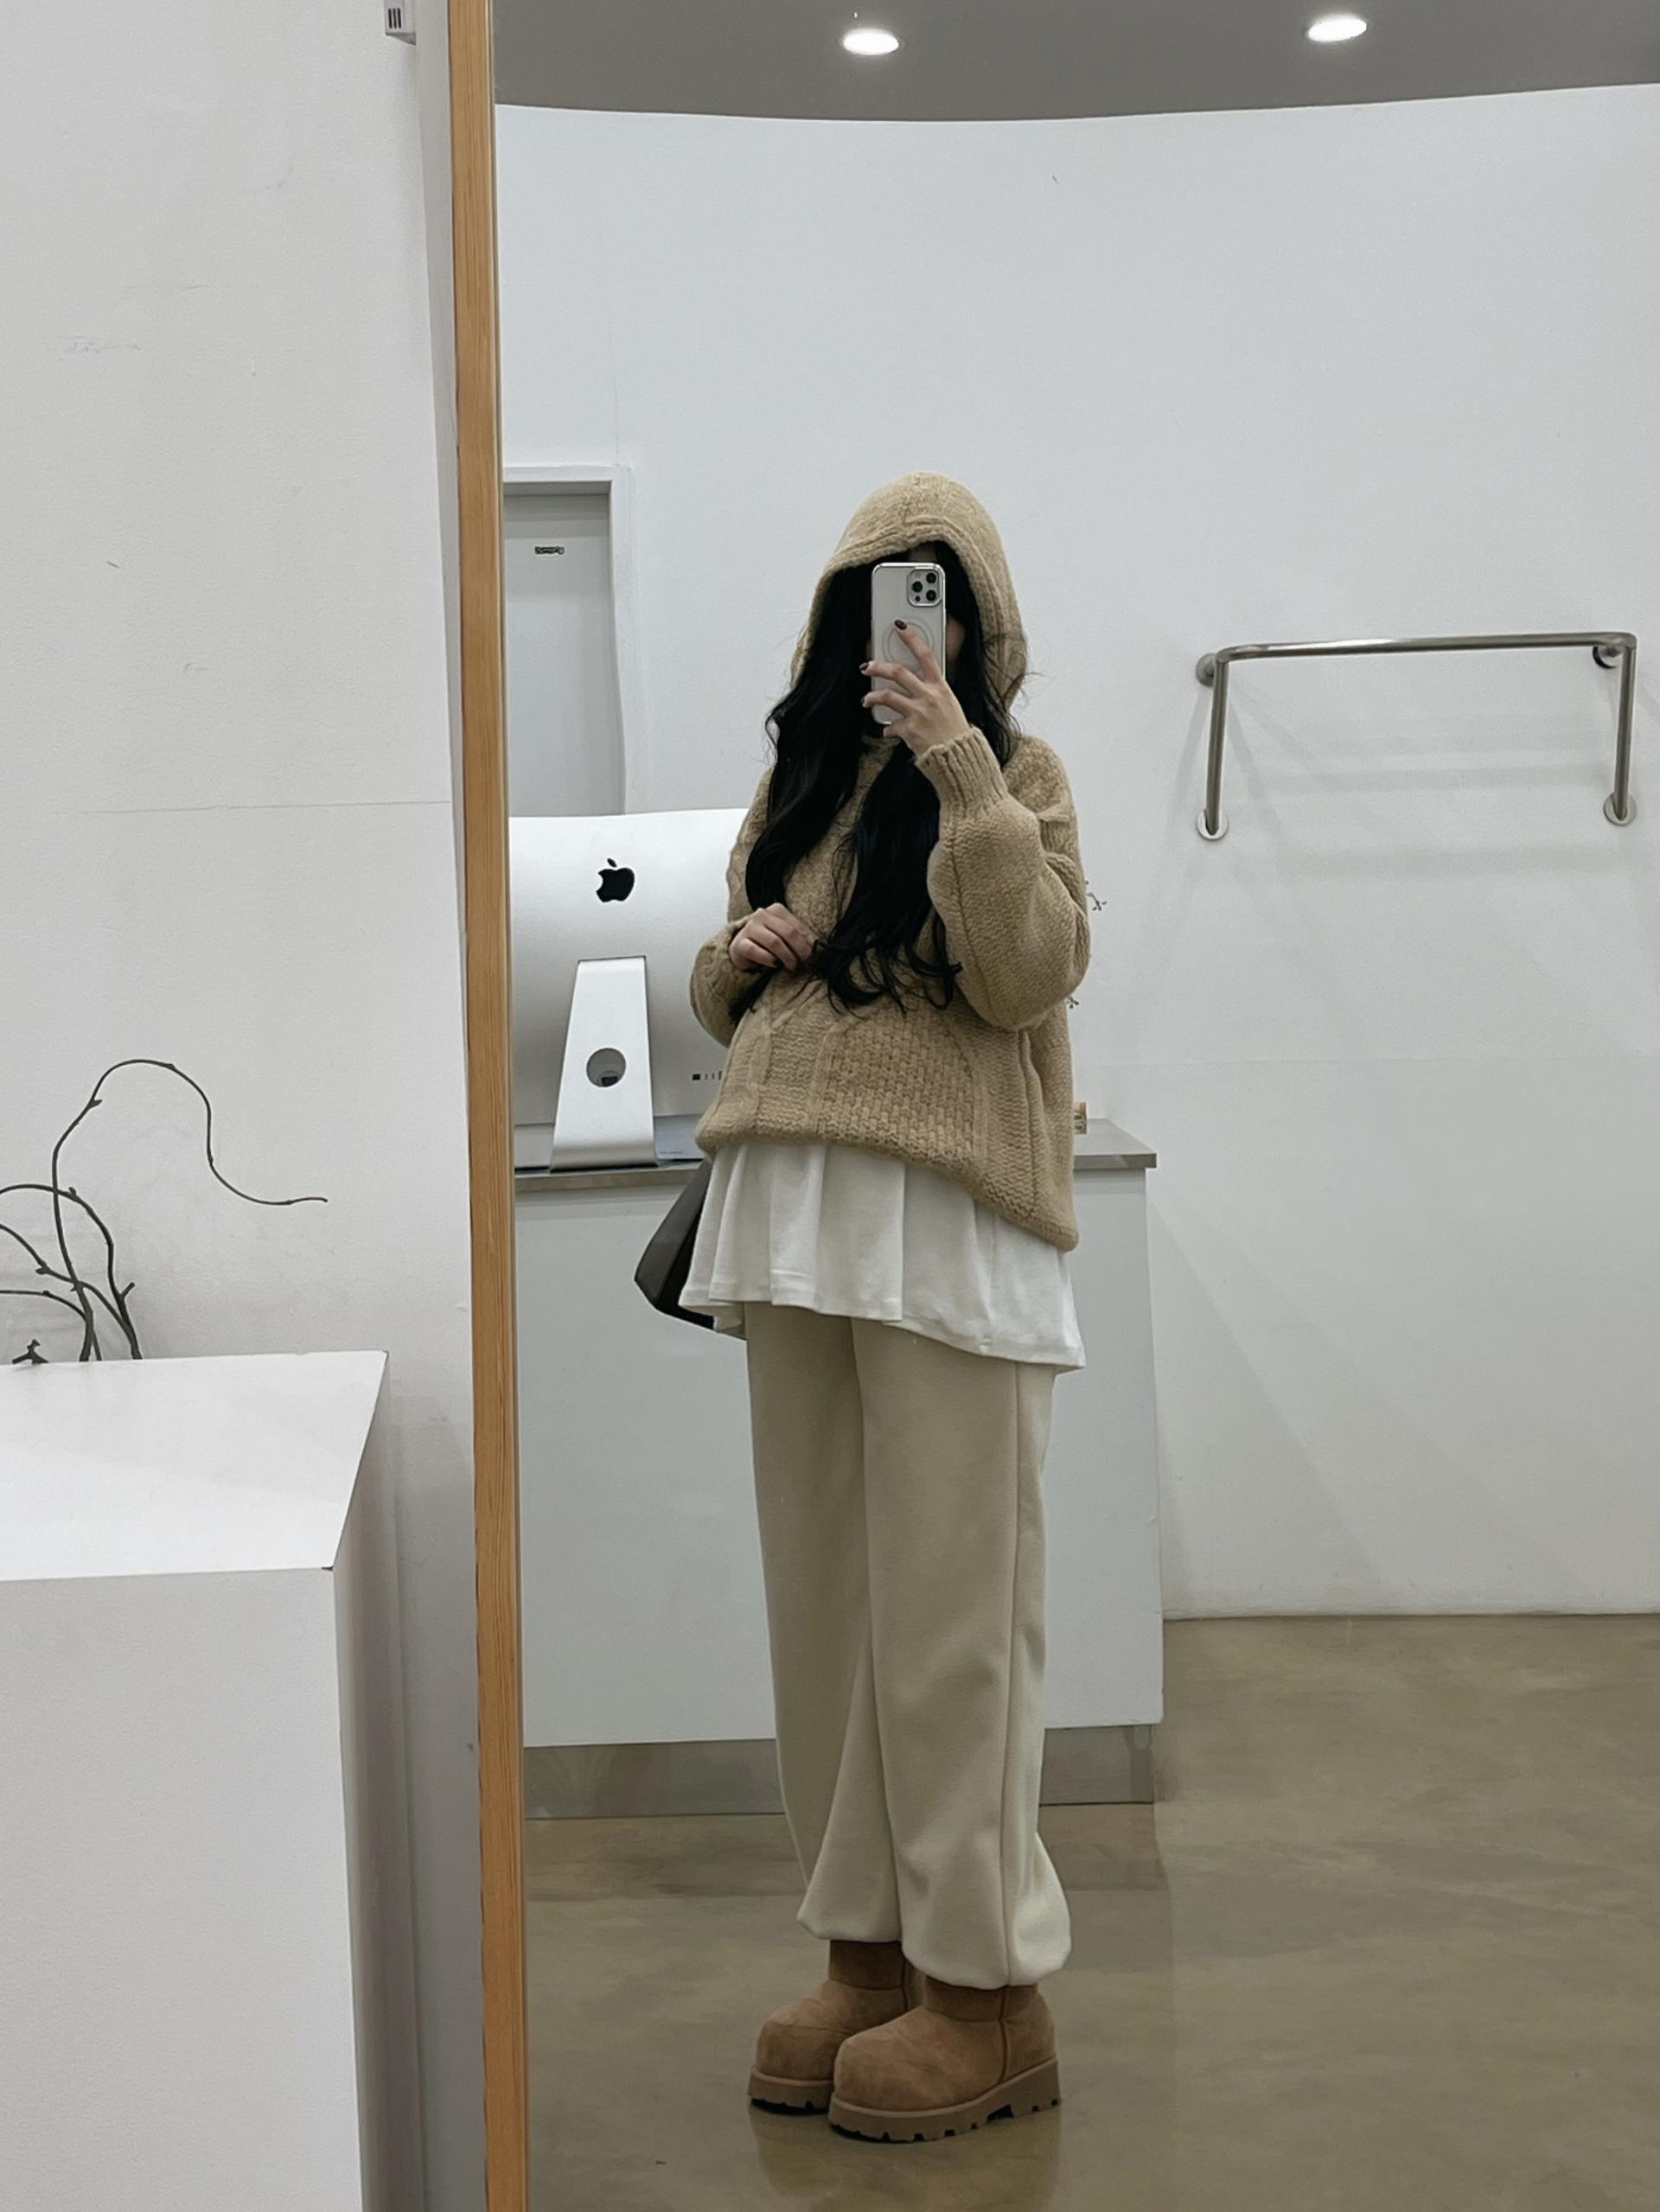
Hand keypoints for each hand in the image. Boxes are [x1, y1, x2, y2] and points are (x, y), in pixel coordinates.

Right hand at [730, 902, 815, 973]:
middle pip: (788, 933)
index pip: (796, 926)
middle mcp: (761, 915)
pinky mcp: (739, 944)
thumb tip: (817, 946)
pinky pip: (756, 951)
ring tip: (793, 966)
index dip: (807, 942)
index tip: (814, 955)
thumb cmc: (768, 943)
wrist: (742, 950)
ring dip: (787, 957)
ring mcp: (749, 928)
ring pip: (774, 942)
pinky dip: (768, 959)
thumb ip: (799, 937)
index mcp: (776, 910)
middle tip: (805, 963)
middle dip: (800, 950)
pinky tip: (775, 965)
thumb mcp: (785, 936)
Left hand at [861, 624, 972, 754]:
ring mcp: (918, 713)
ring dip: (871, 696)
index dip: (911, 638)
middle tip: (867, 666)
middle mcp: (928, 696)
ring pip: (886, 695)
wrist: (957, 756)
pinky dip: (887, 728)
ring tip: (866, 699)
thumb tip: (915, 686)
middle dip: (878, 666)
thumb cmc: (954, 731)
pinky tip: (887, 730)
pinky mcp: (909, 730)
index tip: (900, 627)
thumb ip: (932, 692)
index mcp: (940, 687)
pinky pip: (890, 726)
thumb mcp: (949, 704)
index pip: (925, 655)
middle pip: (898, 672)